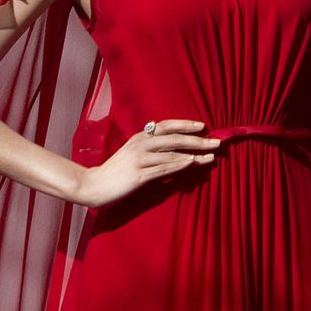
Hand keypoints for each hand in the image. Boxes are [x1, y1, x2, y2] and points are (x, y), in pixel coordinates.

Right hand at [75, 120, 218, 208]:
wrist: (93, 185)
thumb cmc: (115, 171)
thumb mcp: (131, 154)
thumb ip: (149, 148)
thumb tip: (172, 149)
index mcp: (139, 137)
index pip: (166, 126)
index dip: (185, 125)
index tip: (203, 126)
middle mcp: (141, 145)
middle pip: (174, 139)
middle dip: (197, 140)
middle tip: (217, 142)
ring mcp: (140, 160)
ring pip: (172, 154)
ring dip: (194, 155)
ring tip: (212, 157)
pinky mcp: (139, 176)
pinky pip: (163, 169)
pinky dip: (179, 165)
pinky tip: (192, 164)